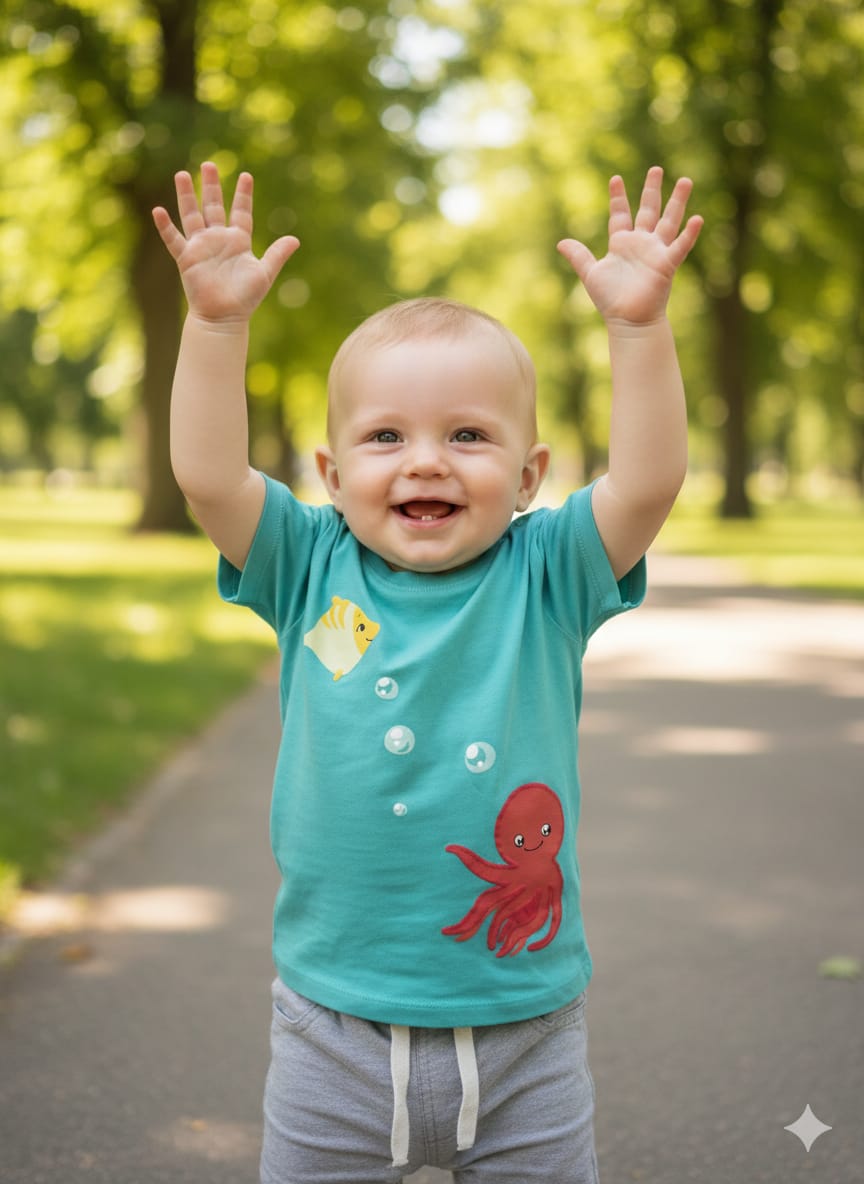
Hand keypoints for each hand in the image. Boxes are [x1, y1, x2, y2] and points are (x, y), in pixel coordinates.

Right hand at [152, 162, 299, 323]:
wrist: (224, 317)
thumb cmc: (245, 298)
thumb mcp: (265, 273)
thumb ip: (278, 254)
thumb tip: (296, 239)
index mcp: (238, 241)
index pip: (241, 212)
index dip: (243, 195)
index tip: (246, 175)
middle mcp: (218, 239)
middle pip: (213, 207)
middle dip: (211, 186)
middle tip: (208, 164)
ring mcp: (201, 247)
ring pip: (192, 215)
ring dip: (186, 196)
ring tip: (181, 174)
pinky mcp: (187, 258)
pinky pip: (174, 239)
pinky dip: (165, 226)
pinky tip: (158, 210)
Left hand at [557, 166, 701, 325]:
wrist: (628, 321)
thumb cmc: (610, 300)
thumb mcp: (591, 274)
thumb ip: (579, 256)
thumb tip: (560, 243)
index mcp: (622, 243)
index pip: (620, 214)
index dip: (618, 197)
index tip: (615, 178)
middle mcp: (641, 243)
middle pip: (649, 210)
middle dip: (652, 190)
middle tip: (656, 169)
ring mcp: (656, 252)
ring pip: (669, 221)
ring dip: (677, 202)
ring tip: (686, 181)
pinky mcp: (666, 264)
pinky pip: (680, 246)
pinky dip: (689, 234)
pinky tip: (698, 218)